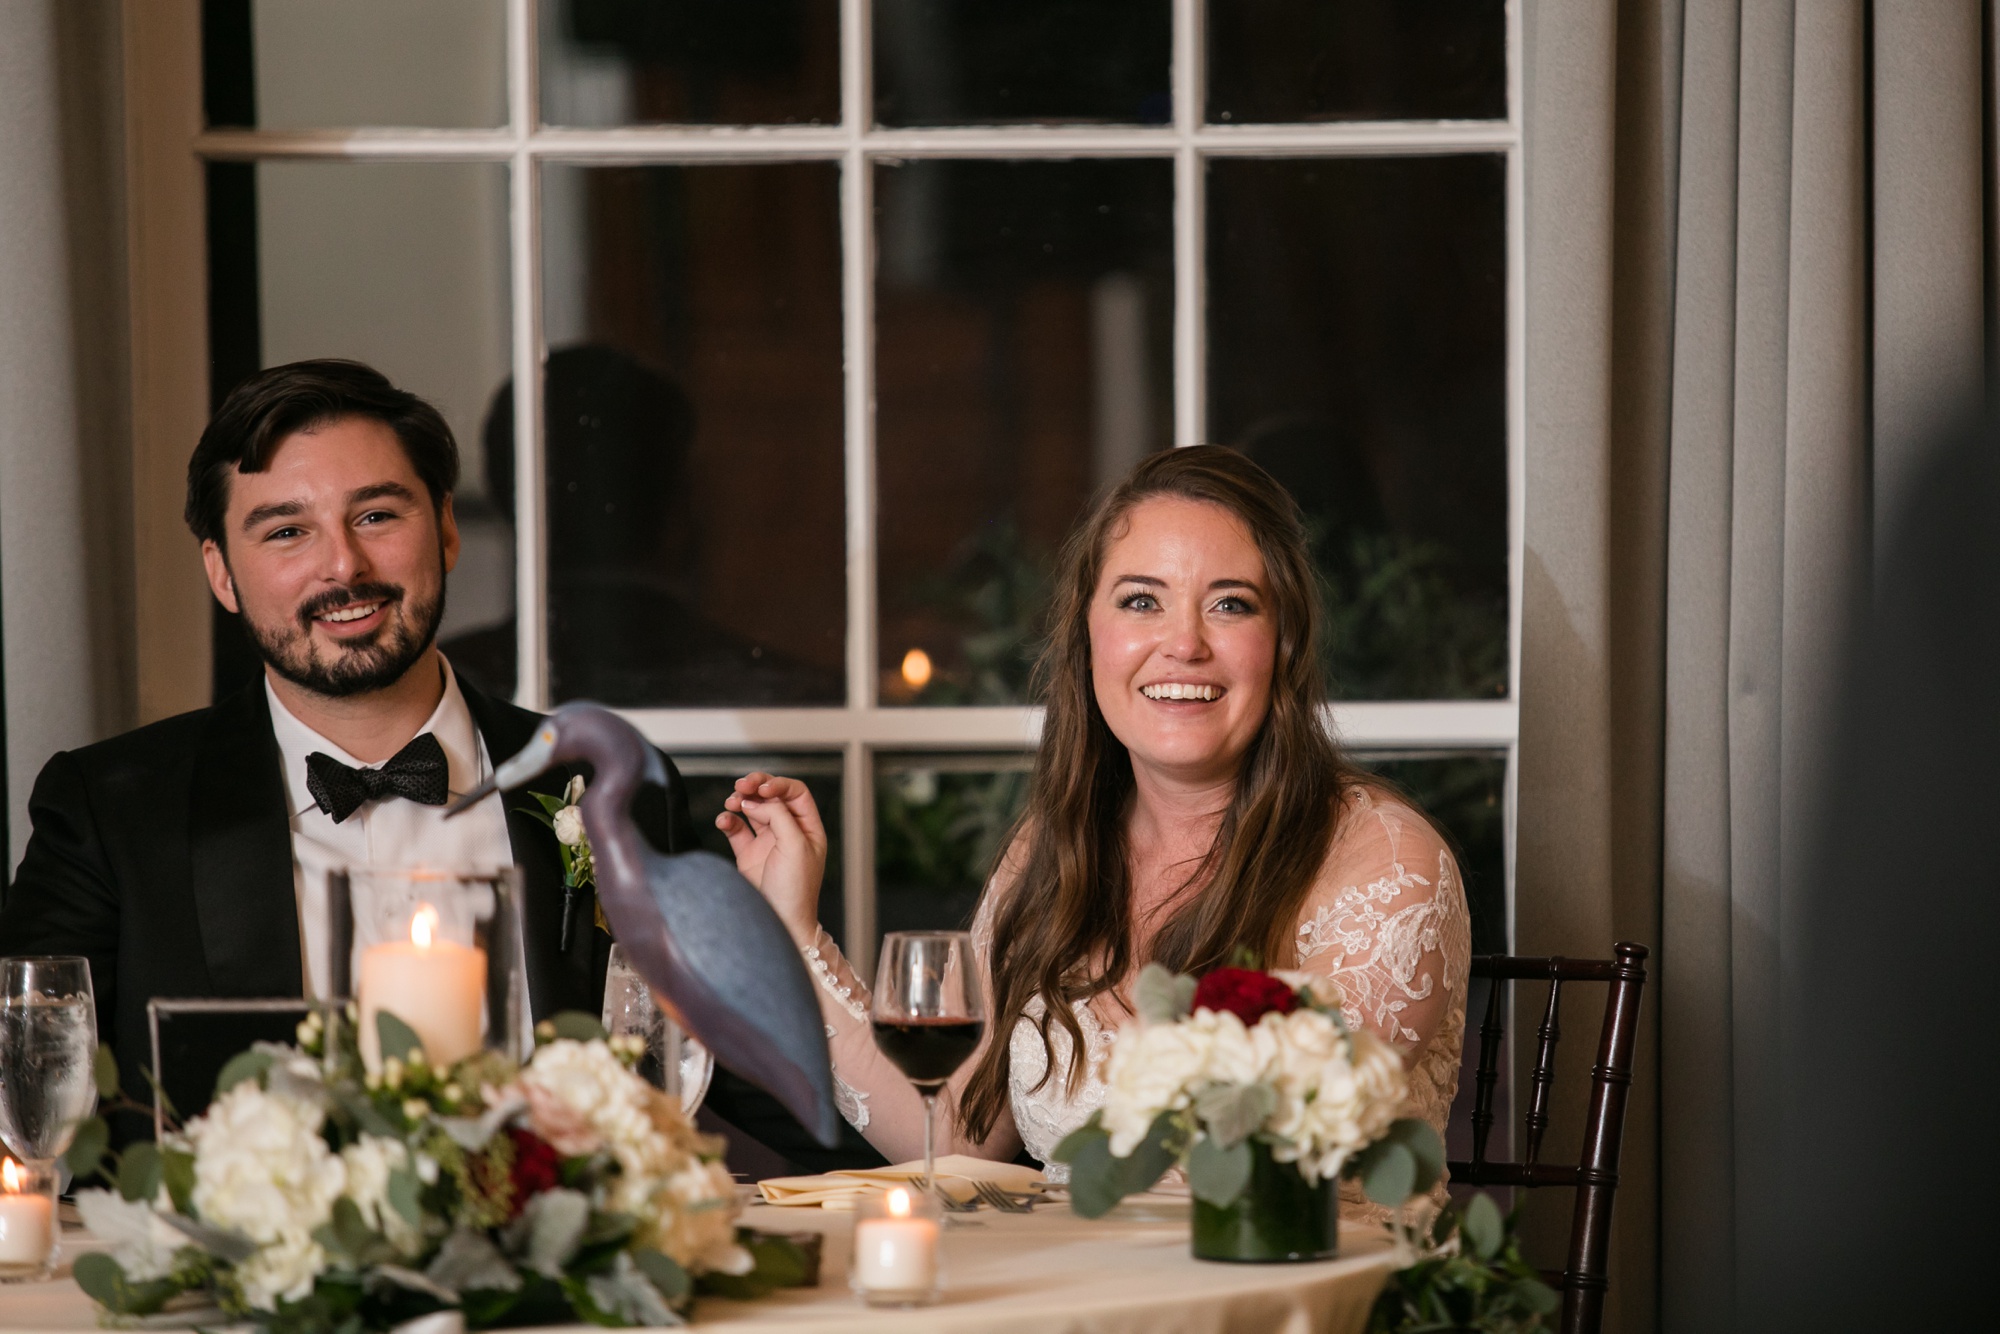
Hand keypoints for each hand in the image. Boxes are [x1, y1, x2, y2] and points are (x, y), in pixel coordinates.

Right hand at [717, 772, 826, 946]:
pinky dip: (728, 820)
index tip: (762, 789)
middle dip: (756, 787)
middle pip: (772, 797)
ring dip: (740, 801)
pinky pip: (736, 829)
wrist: (780, 922)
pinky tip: (724, 820)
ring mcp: (768, 842)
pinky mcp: (748, 855)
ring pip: (752, 810)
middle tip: (742, 785)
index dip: (778, 785)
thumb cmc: (796, 890)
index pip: (795, 793)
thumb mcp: (795, 846)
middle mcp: (789, 832)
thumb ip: (779, 816)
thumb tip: (758, 801)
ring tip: (731, 802)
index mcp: (808, 828)